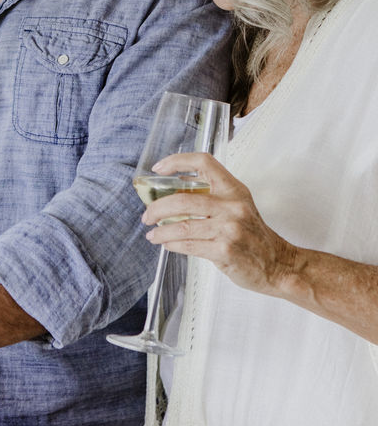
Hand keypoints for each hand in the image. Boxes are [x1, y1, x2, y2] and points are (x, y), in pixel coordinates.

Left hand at [141, 152, 296, 295]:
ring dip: (161, 232)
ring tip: (153, 235)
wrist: (278, 264)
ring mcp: (229, 229)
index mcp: (234, 189)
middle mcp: (232, 206)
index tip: (159, 168)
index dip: (178, 161)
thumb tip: (174, 189)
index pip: (204, 162)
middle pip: (182, 200)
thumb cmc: (254, 235)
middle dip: (157, 208)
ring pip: (182, 226)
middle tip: (147, 215)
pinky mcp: (224, 251)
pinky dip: (172, 245)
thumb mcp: (238, 206)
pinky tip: (167, 244)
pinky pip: (189, 245)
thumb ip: (212, 196)